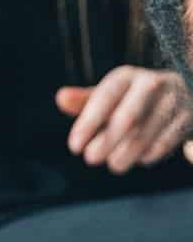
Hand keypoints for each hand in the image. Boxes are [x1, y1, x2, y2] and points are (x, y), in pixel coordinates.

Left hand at [57, 66, 192, 174]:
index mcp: (126, 77)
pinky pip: (166, 141)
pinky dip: (149, 154)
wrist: (184, 93)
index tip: (74, 146)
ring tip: (114, 164)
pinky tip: (139, 158)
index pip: (104, 98)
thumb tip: (61, 98)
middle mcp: (152, 84)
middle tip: (91, 159)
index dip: (87, 124)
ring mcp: (174, 100)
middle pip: (127, 117)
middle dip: (107, 141)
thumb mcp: (110, 95)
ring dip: (126, 153)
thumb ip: (84, 100)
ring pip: (146, 133)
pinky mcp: (188, 118)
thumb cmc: (134, 98)